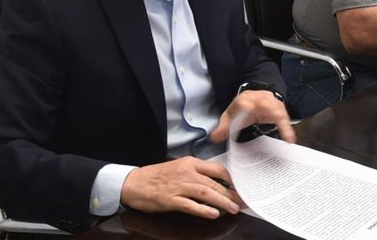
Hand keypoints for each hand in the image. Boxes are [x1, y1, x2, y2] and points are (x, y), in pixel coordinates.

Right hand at [120, 157, 240, 217]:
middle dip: (231, 193)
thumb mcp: (180, 167)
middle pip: (214, 182)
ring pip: (205, 193)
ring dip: (222, 201)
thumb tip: (218, 183)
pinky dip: (203, 210)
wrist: (134, 182)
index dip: (231, 179)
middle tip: (242, 201)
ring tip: (233, 208)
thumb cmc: (158, 176)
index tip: (240, 188)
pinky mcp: (170, 199)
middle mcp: (186, 172)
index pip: (217, 169)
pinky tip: (213, 214)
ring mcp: (178, 186)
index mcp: (190, 163)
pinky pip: (190, 205)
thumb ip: (198, 173)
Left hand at [209, 90, 295, 143]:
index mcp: (245, 99)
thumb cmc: (243, 107)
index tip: (248, 111)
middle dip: (272, 112)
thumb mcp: (230, 115)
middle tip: (275, 121)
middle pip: (266, 104)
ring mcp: (271, 103)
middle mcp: (260, 99)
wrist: (255, 97)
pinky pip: (285, 118)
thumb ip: (223, 127)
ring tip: (287, 137)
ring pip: (278, 110)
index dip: (247, 107)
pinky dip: (287, 128)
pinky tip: (290, 138)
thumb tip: (214, 137)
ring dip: (283, 123)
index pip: (245, 102)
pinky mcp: (279, 109)